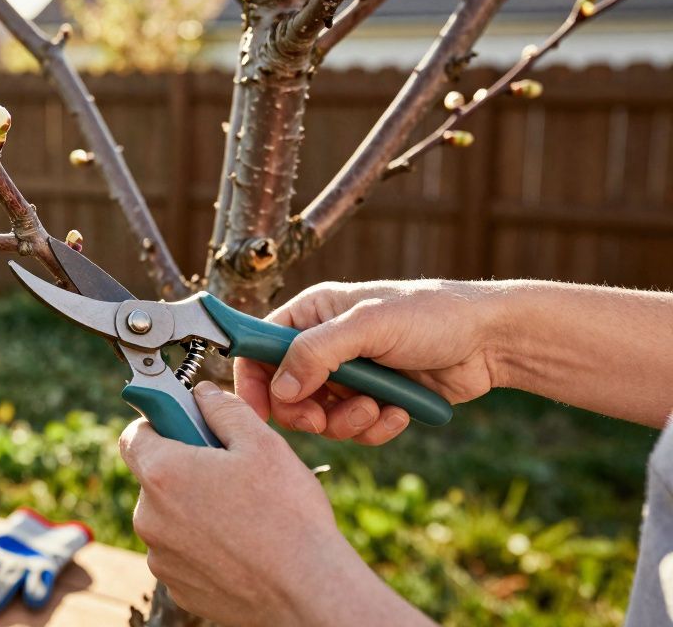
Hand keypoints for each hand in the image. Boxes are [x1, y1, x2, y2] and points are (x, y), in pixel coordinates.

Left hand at [119, 383, 430, 625]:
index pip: (134, 435)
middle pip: (154, 477)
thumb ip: (223, 408)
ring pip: (169, 517)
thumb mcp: (262, 443)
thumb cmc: (287, 516)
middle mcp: (149, 517)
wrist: (308, 591)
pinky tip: (240, 545)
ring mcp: (161, 557)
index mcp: (162, 474)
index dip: (159, 423)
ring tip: (242, 514)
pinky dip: (202, 545)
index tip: (184, 423)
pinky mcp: (177, 587)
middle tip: (229, 471)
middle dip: (184, 468)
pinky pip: (181, 552)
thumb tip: (202, 393)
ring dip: (193, 509)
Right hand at [235, 280, 501, 443]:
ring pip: (320, 417)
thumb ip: (318, 352)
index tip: (257, 410)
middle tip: (323, 419)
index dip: (253, 380)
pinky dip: (374, 427)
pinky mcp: (374, 400)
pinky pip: (354, 429)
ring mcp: (349, 375)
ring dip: (345, 422)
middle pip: (285, 393)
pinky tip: (398, 413)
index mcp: (312, 314)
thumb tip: (281, 388)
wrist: (491, 341)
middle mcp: (324, 345)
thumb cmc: (432, 315)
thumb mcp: (369, 325)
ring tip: (376, 408)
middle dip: (305, 412)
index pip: (259, 347)